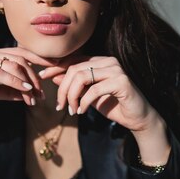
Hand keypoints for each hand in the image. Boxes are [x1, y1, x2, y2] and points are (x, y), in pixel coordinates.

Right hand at [0, 46, 56, 118]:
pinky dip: (14, 81)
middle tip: (42, 93)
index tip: (54, 69)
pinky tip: (24, 90)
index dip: (38, 59)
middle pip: (19, 58)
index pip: (19, 52)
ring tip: (34, 96)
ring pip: (11, 65)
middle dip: (35, 75)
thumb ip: (9, 90)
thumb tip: (28, 94)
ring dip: (26, 81)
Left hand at [40, 54, 159, 133]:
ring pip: (82, 76)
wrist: (137, 118)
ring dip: (71, 95)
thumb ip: (74, 85)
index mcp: (100, 61)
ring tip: (71, 109)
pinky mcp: (122, 81)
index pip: (73, 60)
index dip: (55, 67)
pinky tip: (82, 111)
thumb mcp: (88, 95)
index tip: (42, 76)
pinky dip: (84, 101)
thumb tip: (54, 76)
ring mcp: (116, 70)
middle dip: (62, 89)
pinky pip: (94, 89)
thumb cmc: (113, 105)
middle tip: (59, 106)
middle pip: (74, 69)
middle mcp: (108, 61)